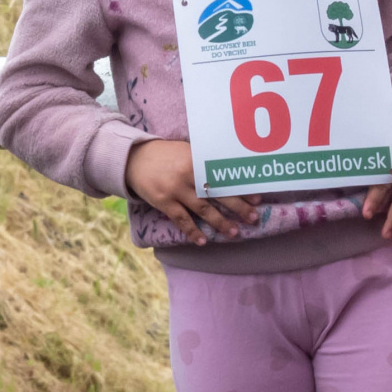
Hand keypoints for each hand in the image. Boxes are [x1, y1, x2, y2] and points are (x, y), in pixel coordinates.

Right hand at [125, 139, 259, 243]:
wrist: (134, 159)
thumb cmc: (166, 154)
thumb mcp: (187, 150)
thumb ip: (205, 161)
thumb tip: (231, 172)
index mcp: (196, 159)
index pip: (223, 176)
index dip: (241, 188)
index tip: (257, 198)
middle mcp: (188, 174)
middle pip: (217, 194)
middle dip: (237, 207)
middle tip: (253, 218)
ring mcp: (175, 189)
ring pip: (202, 209)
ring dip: (219, 222)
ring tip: (234, 233)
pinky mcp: (163, 201)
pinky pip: (181, 219)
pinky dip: (192, 231)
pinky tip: (203, 241)